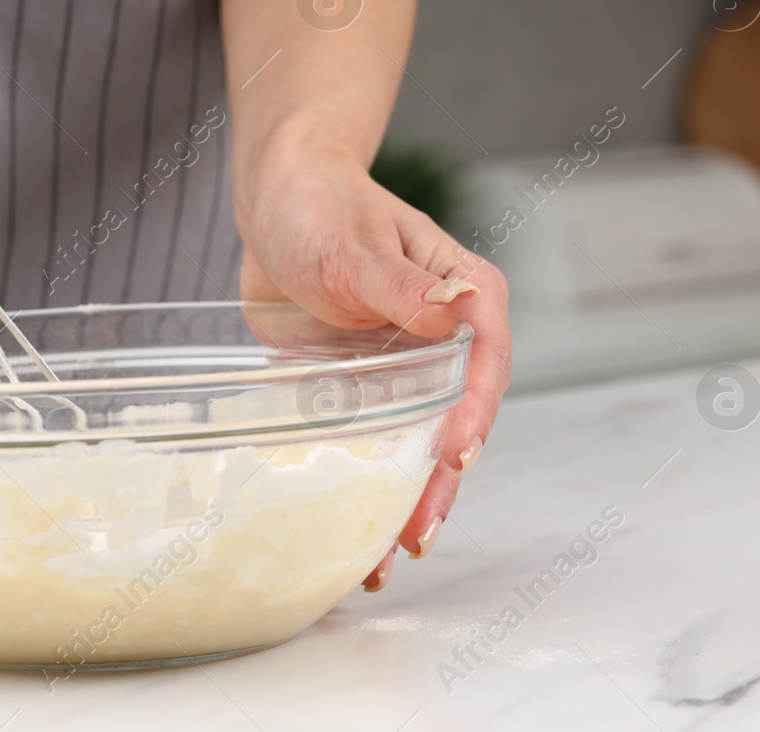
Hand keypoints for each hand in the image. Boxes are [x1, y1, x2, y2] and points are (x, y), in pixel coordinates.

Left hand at [236, 146, 510, 588]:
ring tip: (386, 558)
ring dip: (404, 499)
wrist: (274, 200)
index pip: (485, 362)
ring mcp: (403, 367)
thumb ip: (402, 285)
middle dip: (439, 482)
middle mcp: (443, 338)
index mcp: (463, 295)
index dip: (472, 414)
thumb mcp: (355, 244)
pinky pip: (369, 443)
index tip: (452, 456)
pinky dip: (362, 486)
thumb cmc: (322, 203)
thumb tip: (459, 308)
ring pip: (415, 443)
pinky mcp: (361, 386)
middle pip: (456, 419)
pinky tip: (347, 533)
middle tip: (417, 534)